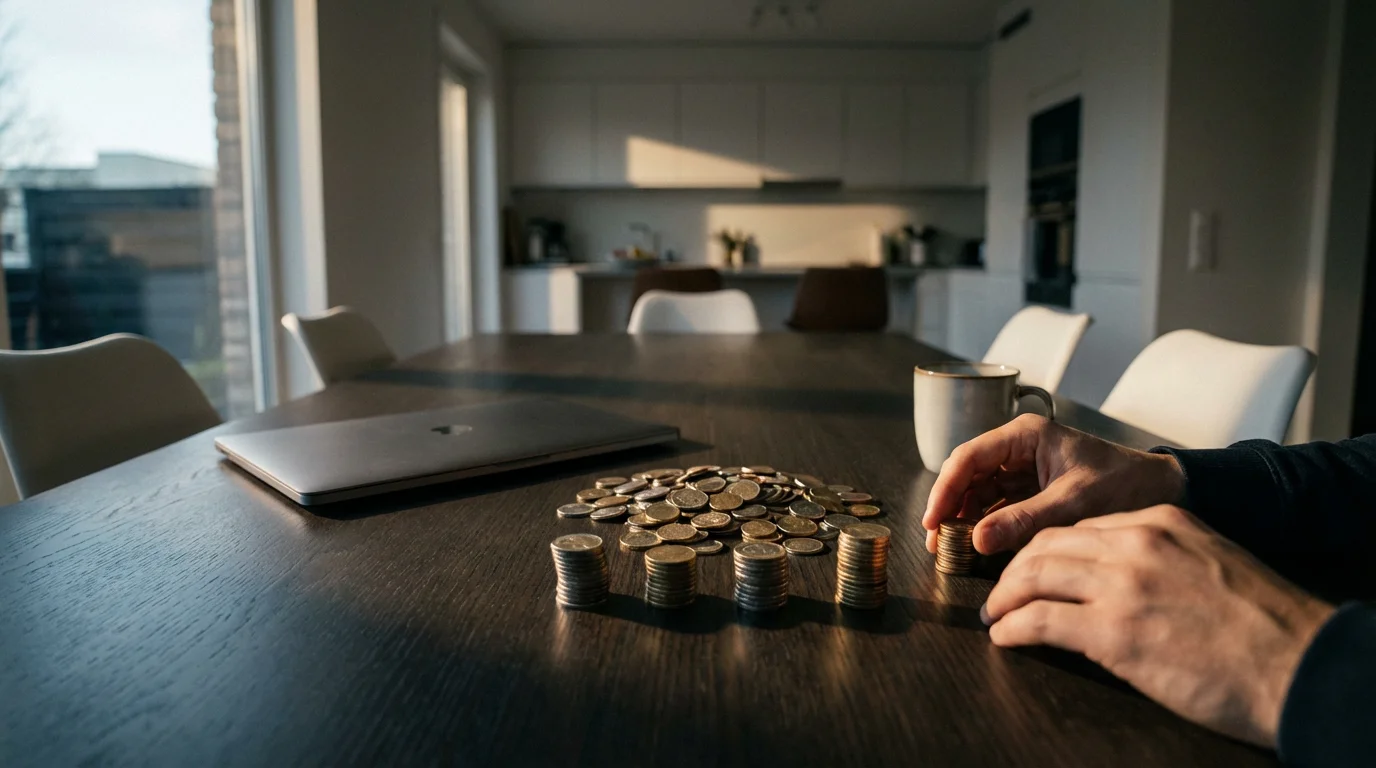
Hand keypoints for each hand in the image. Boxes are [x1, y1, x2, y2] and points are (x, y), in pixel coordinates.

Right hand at [922, 414, 1185, 553]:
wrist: (1165, 492)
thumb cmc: (1126, 484)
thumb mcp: (1075, 502)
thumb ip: (1025, 520)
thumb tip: (978, 540)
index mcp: (1027, 436)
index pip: (969, 457)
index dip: (945, 489)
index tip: (933, 521)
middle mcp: (1019, 449)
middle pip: (967, 476)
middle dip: (949, 508)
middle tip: (936, 543)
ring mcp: (1023, 472)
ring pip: (978, 494)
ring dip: (963, 520)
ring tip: (951, 551)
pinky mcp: (1031, 494)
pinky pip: (997, 509)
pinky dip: (984, 528)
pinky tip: (976, 549)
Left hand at [983, 505, 1334, 746]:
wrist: (1299, 663)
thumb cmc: (1266, 627)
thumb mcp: (1213, 566)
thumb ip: (1166, 560)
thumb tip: (1127, 582)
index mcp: (1162, 523)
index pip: (1083, 528)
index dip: (1049, 551)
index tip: (1034, 570)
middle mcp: (1136, 544)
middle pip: (1048, 545)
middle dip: (1016, 570)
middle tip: (1003, 593)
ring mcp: (1122, 585)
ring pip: (1033, 576)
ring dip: (1005, 598)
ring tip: (996, 616)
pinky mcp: (1112, 631)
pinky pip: (1038, 620)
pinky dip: (1013, 628)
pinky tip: (1005, 637)